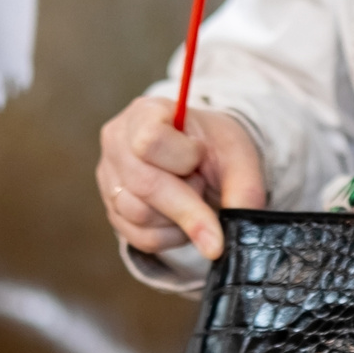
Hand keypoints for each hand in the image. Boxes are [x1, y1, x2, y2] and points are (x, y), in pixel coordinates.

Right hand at [96, 99, 265, 261]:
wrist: (202, 159)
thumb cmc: (214, 148)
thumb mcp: (237, 155)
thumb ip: (244, 189)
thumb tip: (239, 231)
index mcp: (144, 114)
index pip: (150, 141)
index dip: (183, 158)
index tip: (201, 157)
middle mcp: (117, 144)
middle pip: (145, 185)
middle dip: (189, 203)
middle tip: (210, 195)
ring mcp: (109, 180)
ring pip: (140, 216)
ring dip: (180, 219)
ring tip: (193, 195)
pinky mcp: (114, 212)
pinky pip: (142, 238)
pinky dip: (172, 236)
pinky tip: (183, 218)